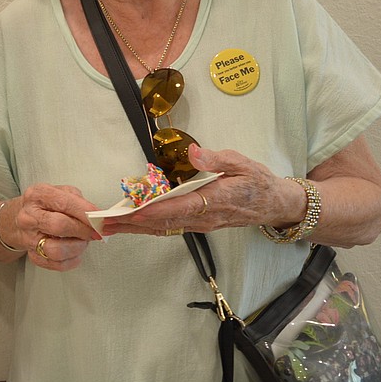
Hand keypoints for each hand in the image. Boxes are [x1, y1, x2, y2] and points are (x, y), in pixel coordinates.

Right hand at [4, 183, 101, 270]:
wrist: (17, 218)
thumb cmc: (44, 205)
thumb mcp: (58, 192)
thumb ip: (77, 200)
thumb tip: (96, 214)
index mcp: (37, 195)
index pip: (64, 203)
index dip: (86, 212)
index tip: (101, 218)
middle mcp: (29, 216)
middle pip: (60, 226)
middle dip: (83, 230)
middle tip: (95, 232)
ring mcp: (28, 237)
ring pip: (56, 250)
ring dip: (77, 247)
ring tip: (83, 241)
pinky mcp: (32, 254)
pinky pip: (55, 264)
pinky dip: (71, 261)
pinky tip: (75, 253)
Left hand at [96, 145, 299, 237]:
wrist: (274, 205)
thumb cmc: (258, 181)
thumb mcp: (243, 163)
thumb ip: (217, 159)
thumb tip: (193, 152)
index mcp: (217, 199)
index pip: (182, 207)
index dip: (158, 210)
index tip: (136, 211)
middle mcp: (206, 217)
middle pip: (166, 223)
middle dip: (135, 223)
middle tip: (106, 223)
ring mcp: (202, 224)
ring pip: (165, 228)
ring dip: (137, 228)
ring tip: (110, 226)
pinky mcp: (199, 225)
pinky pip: (171, 227)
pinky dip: (149, 227)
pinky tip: (133, 225)